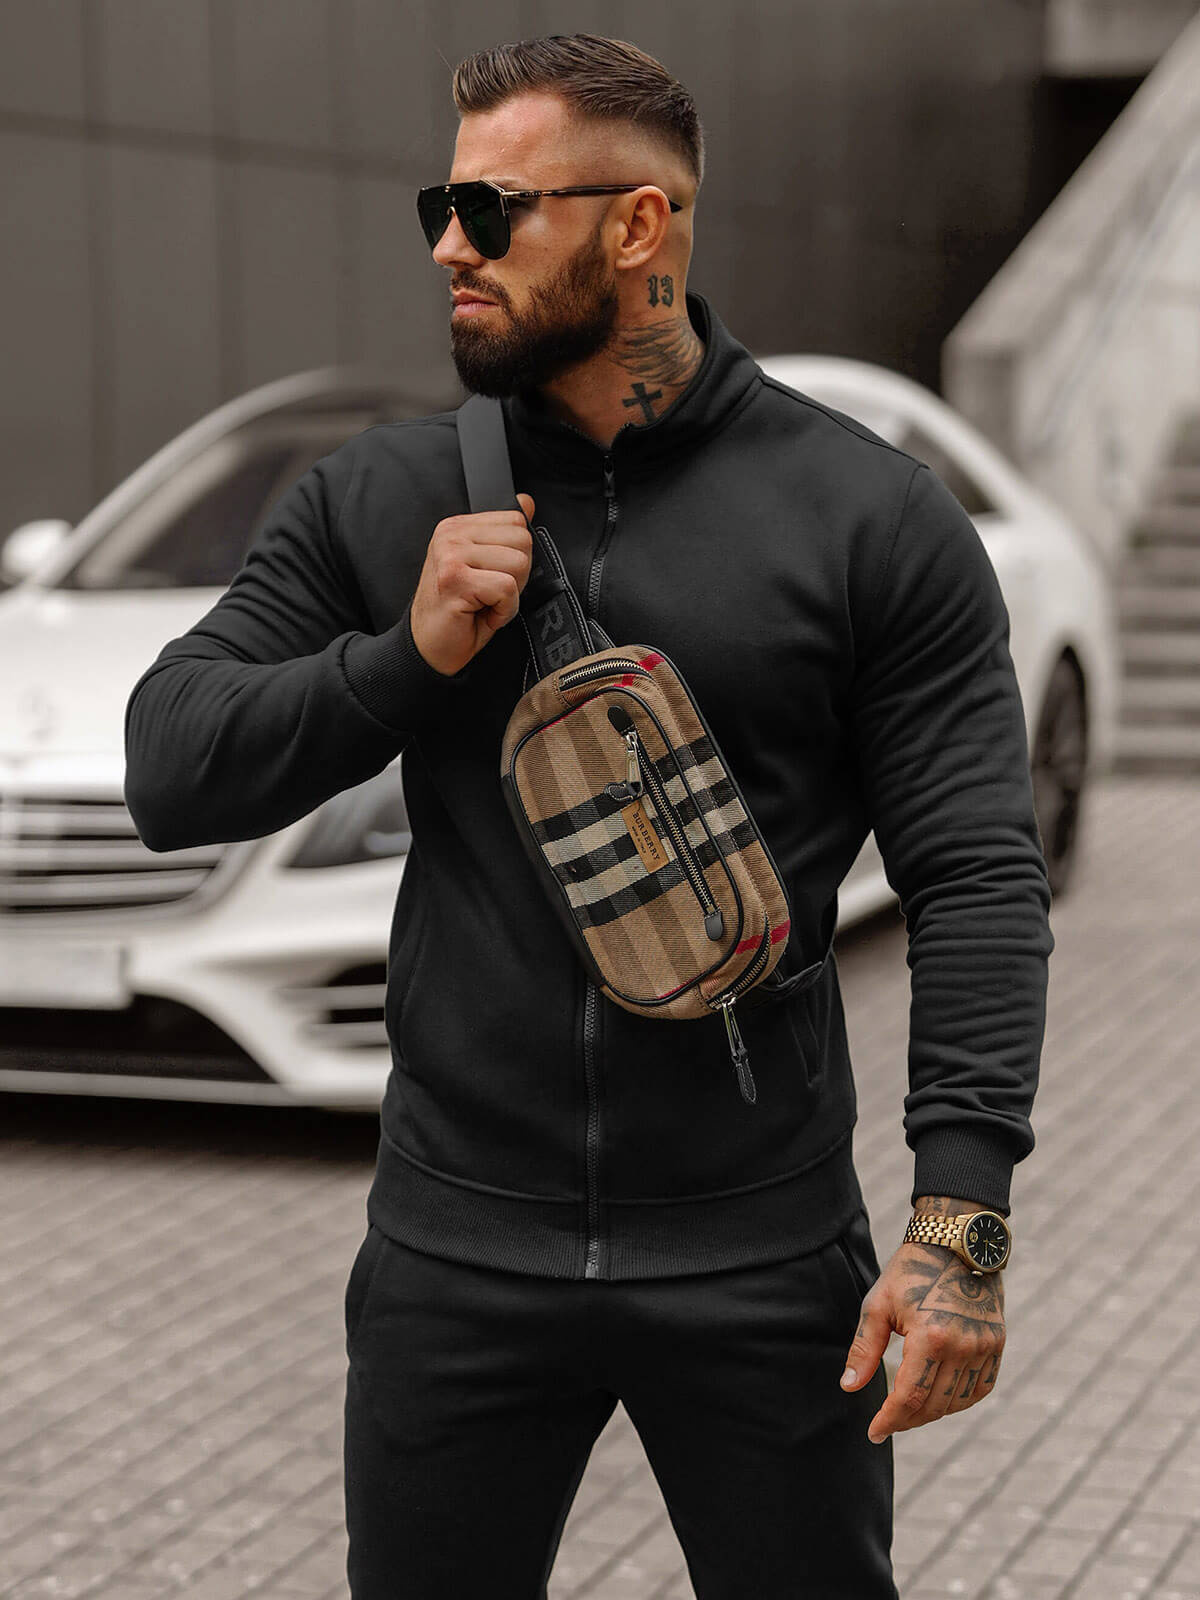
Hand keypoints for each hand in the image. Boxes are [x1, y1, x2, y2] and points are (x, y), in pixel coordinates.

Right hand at [410, 493, 535, 675]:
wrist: (430, 649)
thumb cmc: (459, 613)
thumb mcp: (487, 567)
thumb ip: (504, 534)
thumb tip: (527, 502)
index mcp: (457, 527)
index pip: (516, 520)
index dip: (516, 556)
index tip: (493, 578)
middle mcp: (451, 535)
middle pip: (523, 541)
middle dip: (517, 576)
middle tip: (489, 594)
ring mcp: (450, 554)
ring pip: (518, 563)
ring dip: (510, 596)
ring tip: (484, 604)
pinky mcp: (455, 579)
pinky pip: (507, 588)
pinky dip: (503, 611)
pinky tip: (482, 615)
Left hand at [840, 1242, 1005, 1443]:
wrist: (955, 1244)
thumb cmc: (910, 1271)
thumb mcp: (878, 1305)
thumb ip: (865, 1350)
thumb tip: (849, 1388)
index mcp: (931, 1337)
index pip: (909, 1397)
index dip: (889, 1420)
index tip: (874, 1433)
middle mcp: (963, 1347)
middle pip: (934, 1405)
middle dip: (907, 1420)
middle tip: (887, 1423)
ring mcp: (985, 1347)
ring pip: (957, 1402)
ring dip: (932, 1413)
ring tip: (909, 1410)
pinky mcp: (997, 1344)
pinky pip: (980, 1389)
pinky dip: (960, 1401)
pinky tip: (940, 1399)